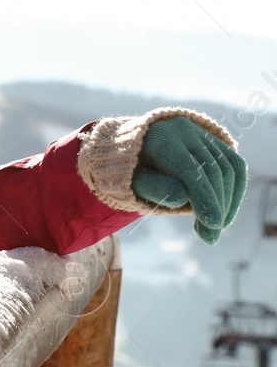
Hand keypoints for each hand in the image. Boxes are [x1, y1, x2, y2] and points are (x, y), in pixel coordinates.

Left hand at [131, 115, 246, 242]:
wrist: (134, 147)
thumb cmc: (131, 170)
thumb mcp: (132, 181)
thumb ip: (153, 188)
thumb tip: (182, 199)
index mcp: (161, 138)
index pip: (190, 170)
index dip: (204, 198)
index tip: (212, 225)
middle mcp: (185, 130)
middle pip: (212, 170)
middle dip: (216, 206)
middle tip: (210, 236)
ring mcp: (202, 132)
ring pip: (228, 168)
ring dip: (228, 202)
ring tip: (215, 227)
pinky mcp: (216, 140)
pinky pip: (234, 165)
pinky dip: (235, 190)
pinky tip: (226, 212)